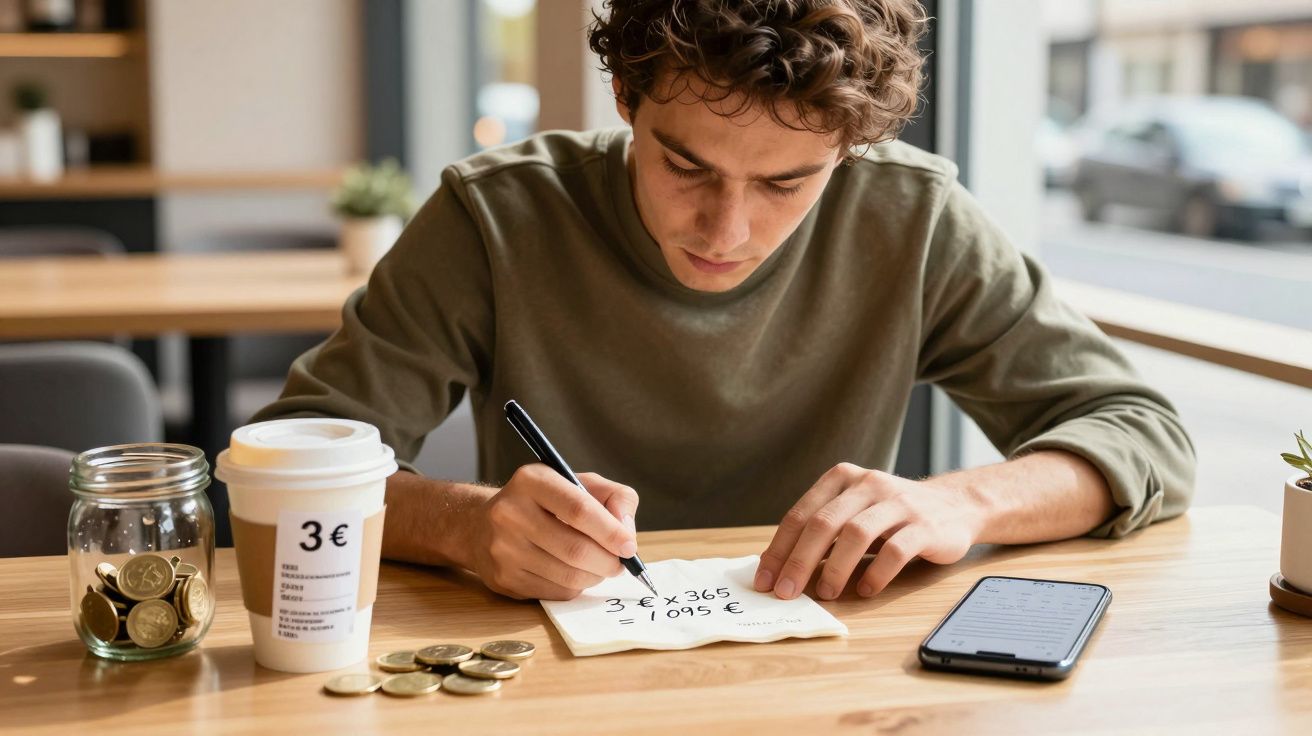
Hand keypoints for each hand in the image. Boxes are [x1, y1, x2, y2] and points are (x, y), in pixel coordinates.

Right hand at [466, 464, 638, 600]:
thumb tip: (627, 532)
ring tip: (600, 566)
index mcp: (531, 481)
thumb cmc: (543, 502)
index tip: (629, 546)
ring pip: (568, 576)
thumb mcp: (578, 483)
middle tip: (621, 563)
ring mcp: (503, 550)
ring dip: (595, 576)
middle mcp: (510, 513)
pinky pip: (556, 593)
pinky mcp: (504, 579)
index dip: (611, 531)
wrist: (482, 525)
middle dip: (608, 561)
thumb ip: (614, 497)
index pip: (579, 509)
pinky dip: (575, 587)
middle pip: (575, 549)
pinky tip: (574, 573)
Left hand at [754, 463, 982, 599]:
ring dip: (835, 569)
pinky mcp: (925, 525)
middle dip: (799, 561)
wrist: (955, 504)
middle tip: (786, 592)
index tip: (765, 579)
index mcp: (842, 478)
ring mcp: (899, 503)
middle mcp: (868, 484)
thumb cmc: (892, 514)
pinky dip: (876, 574)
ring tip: (825, 594)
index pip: (801, 515)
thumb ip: (823, 530)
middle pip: (824, 523)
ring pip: (856, 534)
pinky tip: (865, 590)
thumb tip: (781, 568)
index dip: (779, 549)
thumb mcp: (854, 510)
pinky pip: (895, 550)